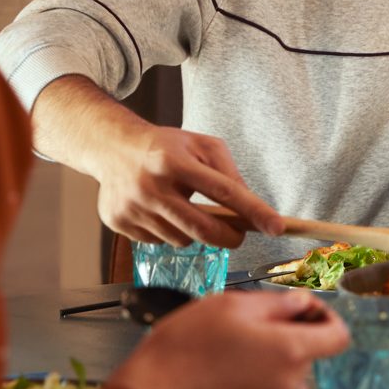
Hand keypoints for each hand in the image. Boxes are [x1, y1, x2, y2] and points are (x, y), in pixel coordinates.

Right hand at [95, 125, 282, 246]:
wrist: (112, 147)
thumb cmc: (165, 146)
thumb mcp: (202, 145)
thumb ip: (229, 173)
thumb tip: (251, 208)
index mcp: (174, 160)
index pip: (224, 191)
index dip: (253, 211)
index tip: (276, 227)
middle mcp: (151, 185)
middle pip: (204, 229)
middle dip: (230, 236)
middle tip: (239, 233)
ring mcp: (132, 207)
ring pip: (182, 240)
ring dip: (195, 232)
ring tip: (186, 208)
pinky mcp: (119, 223)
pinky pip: (159, 242)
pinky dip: (169, 232)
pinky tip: (161, 211)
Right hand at [108, 289, 348, 388]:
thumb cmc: (184, 349)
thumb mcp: (230, 305)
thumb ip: (277, 304)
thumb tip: (304, 305)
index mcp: (289, 351)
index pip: (338, 337)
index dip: (326, 320)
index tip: (306, 315)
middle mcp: (289, 388)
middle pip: (305, 359)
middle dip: (284, 343)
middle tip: (244, 335)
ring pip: (286, 386)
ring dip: (269, 372)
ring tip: (228, 364)